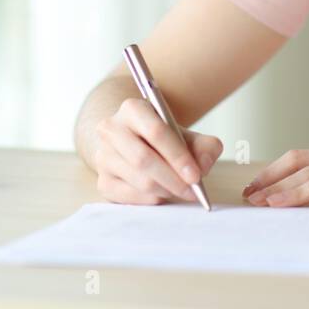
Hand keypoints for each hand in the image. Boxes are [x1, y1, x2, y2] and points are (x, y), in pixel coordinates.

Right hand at [92, 98, 223, 204]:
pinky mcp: (103, 181)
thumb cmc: (165, 140)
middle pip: (143, 159)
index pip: (156, 132)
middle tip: (193, 190)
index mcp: (133, 109)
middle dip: (173, 178)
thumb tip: (202, 166)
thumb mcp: (189, 135)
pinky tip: (163, 194)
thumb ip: (205, 147)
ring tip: (181, 191)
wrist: (135, 142)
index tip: (196, 176)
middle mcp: (111, 129)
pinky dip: (151, 199)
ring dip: (165, 190)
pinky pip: (129, 197)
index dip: (177, 156)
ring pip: (138, 180)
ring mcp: (103, 156)